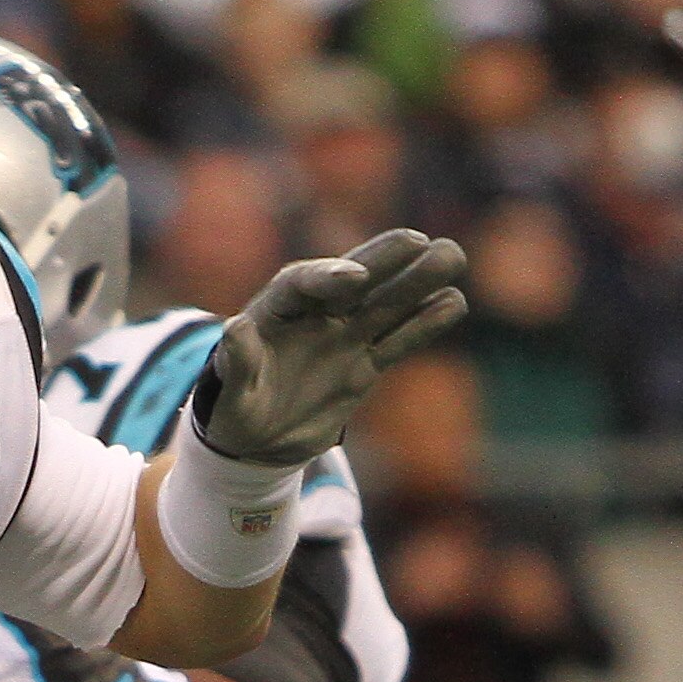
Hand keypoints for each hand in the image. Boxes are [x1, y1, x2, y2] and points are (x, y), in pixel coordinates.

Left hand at [189, 229, 469, 467]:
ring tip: (452, 256)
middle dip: (384, 259)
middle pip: (353, 279)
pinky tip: (454, 302)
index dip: (328, 277)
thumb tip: (236, 328)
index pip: (301, 283)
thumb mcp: (229, 393)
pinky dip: (424, 323)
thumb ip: (238, 362)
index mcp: (275, 310)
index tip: (356, 278)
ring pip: (385, 303)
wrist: (257, 440)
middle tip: (419, 241)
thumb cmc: (234, 409)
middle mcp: (315, 314)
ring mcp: (344, 336)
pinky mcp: (364, 363)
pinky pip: (398, 339)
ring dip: (418, 280)